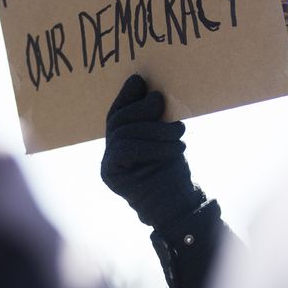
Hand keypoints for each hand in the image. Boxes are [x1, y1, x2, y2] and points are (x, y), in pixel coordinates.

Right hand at [101, 74, 205, 233]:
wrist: (179, 206)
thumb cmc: (174, 170)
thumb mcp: (166, 137)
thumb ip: (154, 117)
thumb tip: (147, 87)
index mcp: (121, 139)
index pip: (119, 113)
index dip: (126, 96)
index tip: (140, 81)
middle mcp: (110, 151)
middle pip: (119, 120)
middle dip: (141, 108)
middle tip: (161, 101)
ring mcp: (107, 163)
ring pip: (125, 134)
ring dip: (155, 129)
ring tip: (179, 131)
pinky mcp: (110, 174)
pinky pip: (126, 150)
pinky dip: (152, 145)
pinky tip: (174, 147)